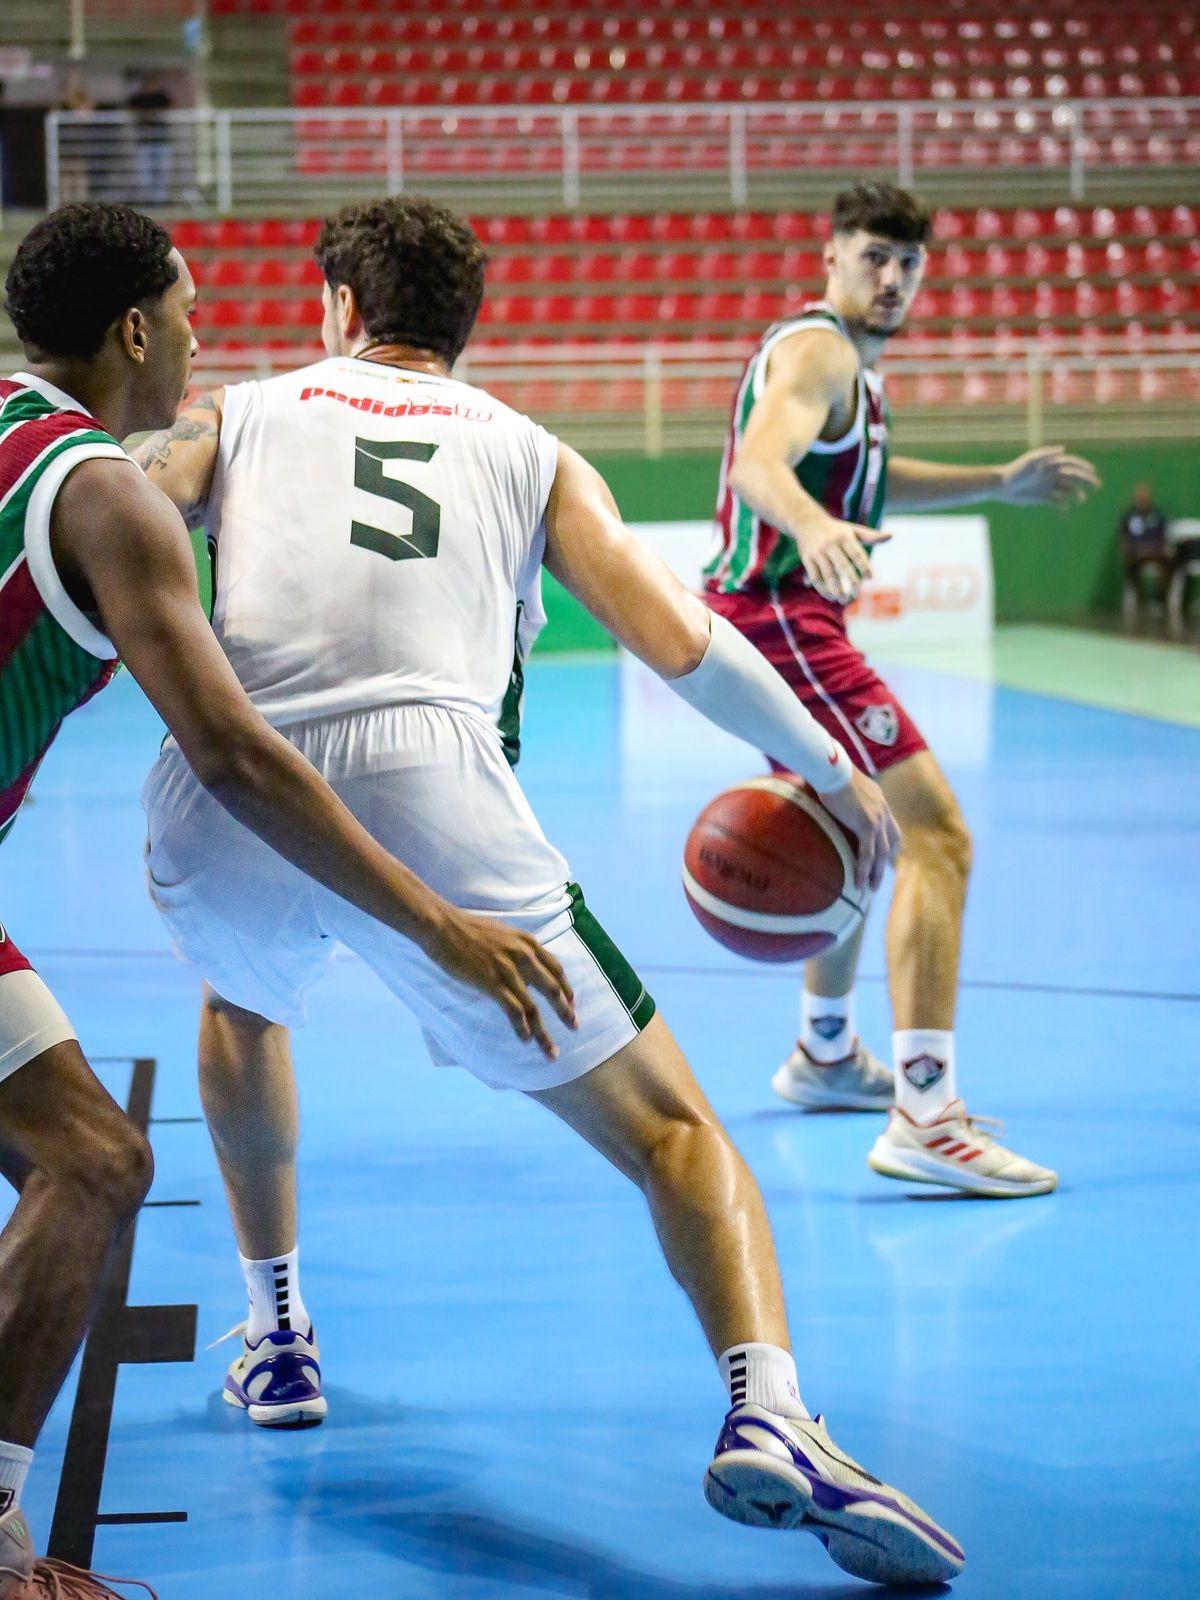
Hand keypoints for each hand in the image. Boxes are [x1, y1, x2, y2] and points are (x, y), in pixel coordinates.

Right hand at [424, 908, 577, 1059]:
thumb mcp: (503, 933)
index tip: (571, 1003)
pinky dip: (522, 1028)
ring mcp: (508, 970)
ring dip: (544, 1032)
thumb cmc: (469, 928)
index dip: (566, 988)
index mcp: (527, 942)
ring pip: (534, 1008)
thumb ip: (518, 949)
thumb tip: (526, 965)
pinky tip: (526, 1040)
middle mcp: (523, 956)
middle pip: (552, 990)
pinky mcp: (491, 983)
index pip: (556, 968)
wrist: (443, 926)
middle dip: (565, 1011)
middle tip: (574, 1027)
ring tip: (551, 1051)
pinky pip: (513, 1011)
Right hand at [796, 517, 890, 605]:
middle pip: (843, 566)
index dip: (864, 567)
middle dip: (850, 581)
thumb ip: (871, 536)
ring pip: (828, 574)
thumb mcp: (853, 530)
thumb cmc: (836, 530)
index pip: (856, 554)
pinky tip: (830, 596)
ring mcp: (818, 552)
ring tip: (843, 599)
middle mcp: (831, 544)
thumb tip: (891, 536)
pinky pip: (815, 577)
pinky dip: (822, 588)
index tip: (870, 578)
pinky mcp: (807, 559)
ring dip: (835, 589)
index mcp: (844, 537)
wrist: (807, 522)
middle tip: (855, 594)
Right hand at [818, 767, 900, 892]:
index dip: (890, 843)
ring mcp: (877, 819)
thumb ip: (844, 795)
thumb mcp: (844, 785)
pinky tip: (859, 883)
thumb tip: (828, 796)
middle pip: (892, 842)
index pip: (891, 825)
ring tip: (870, 888)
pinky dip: (864, 870)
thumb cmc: (830, 771)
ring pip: (882, 853)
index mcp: (879, 800)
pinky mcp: (867, 826)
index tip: (887, 856)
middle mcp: (883, 810)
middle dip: (887, 861)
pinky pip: (867, 854)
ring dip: (877, 873)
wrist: (832, 768)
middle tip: (880, 876)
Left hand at [1001, 445, 1099, 506]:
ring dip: (1077, 494)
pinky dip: (1063, 505)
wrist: (1003, 485)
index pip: (1072, 464)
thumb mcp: (1031, 461)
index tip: (1093, 470)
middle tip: (1098, 486)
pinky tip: (1066, 509)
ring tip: (1081, 499)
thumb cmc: (1017, 470)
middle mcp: (1052, 474)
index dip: (1083, 466)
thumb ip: (1047, 455)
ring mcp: (1049, 486)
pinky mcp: (1043, 497)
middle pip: (1074, 477)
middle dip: (1087, 480)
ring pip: (1068, 490)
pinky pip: (1057, 502)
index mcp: (1051, 464)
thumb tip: (1063, 449)